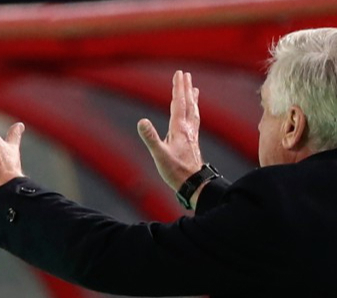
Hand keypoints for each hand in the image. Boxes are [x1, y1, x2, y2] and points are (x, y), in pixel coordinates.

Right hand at [138, 71, 203, 192]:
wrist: (194, 184)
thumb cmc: (176, 171)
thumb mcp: (159, 155)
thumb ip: (151, 138)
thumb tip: (142, 121)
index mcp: (179, 129)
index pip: (179, 104)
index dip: (178, 88)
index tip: (178, 74)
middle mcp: (188, 129)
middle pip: (187, 104)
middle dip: (185, 88)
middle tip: (185, 75)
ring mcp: (191, 136)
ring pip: (193, 112)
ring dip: (192, 99)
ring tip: (194, 89)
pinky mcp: (192, 143)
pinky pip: (194, 122)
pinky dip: (193, 112)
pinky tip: (192, 115)